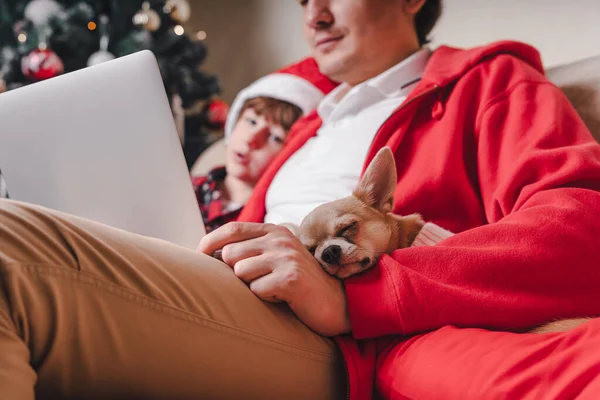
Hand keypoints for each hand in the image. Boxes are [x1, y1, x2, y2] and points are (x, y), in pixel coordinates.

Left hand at [197, 222, 350, 336]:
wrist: (337, 303)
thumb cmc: (299, 283)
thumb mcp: (278, 257)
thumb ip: (252, 248)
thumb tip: (210, 251)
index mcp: (275, 231)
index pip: (232, 229)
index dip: (210, 241)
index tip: (199, 255)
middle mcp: (281, 239)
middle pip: (231, 253)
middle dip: (235, 272)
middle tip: (258, 281)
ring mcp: (286, 257)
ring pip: (241, 272)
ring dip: (252, 286)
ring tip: (273, 288)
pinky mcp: (290, 278)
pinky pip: (256, 290)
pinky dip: (265, 298)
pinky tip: (283, 298)